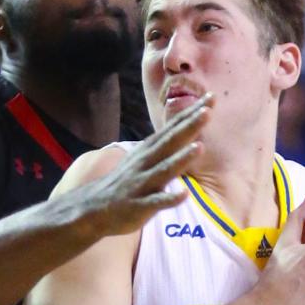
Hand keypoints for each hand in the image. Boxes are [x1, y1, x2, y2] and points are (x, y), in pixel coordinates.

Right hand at [79, 93, 212, 235]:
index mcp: (149, 150)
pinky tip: (184, 195)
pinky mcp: (139, 206)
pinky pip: (156, 202)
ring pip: (164, 170)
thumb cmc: (126, 181)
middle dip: (189, 126)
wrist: (93, 207)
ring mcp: (142, 184)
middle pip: (171, 142)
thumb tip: (185, 127)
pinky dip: (170, 198)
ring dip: (181, 159)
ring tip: (200, 147)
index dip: (191, 113)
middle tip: (208, 110)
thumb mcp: (144, 157)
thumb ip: (164, 144)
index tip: (211, 97)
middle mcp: (146, 162)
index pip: (174, 127)